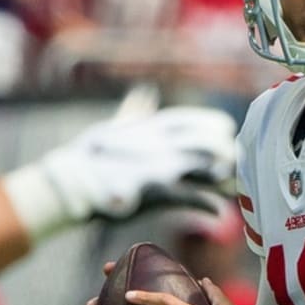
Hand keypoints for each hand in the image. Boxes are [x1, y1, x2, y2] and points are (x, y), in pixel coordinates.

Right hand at [42, 105, 236, 221]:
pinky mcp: (158, 192)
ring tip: (227, 187)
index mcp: (156, 125)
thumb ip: (134, 112)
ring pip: (211, 170)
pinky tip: (216, 211)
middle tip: (231, 169)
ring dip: (224, 180)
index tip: (224, 141)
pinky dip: (208, 206)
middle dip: (228, 156)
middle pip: (214, 144)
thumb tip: (143, 93)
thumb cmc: (88, 155)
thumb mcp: (114, 126)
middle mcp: (165, 142)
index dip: (218, 132)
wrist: (72, 180)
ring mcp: (163, 167)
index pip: (202, 122)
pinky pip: (193, 199)